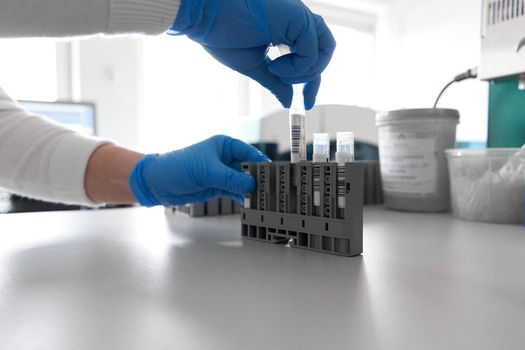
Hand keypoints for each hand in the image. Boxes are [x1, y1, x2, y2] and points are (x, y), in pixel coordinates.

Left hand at [129, 135, 268, 206]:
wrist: (157, 182)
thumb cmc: (177, 166)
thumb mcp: (207, 171)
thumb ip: (230, 178)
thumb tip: (251, 184)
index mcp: (224, 145)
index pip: (249, 153)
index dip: (261, 163)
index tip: (273, 174)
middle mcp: (226, 158)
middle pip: (248, 169)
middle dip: (258, 179)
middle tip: (270, 190)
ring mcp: (222, 173)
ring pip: (243, 182)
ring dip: (251, 191)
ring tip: (262, 200)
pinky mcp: (218, 186)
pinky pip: (236, 192)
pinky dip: (243, 198)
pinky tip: (250, 204)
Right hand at [169, 0, 335, 109]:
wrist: (204, 17)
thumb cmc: (222, 35)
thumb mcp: (254, 65)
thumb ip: (274, 82)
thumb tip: (287, 100)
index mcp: (287, 27)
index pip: (311, 56)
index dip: (311, 81)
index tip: (305, 102)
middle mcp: (296, 19)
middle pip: (325, 50)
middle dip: (314, 77)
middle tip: (300, 95)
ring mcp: (298, 16)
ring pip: (325, 50)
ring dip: (304, 72)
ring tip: (276, 73)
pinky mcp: (296, 17)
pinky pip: (311, 52)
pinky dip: (296, 67)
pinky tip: (274, 66)